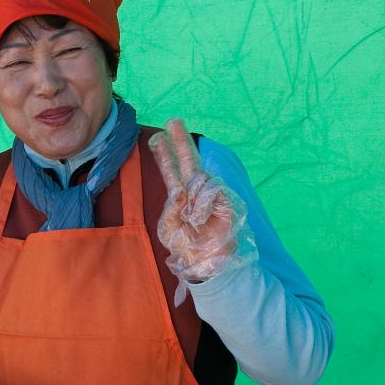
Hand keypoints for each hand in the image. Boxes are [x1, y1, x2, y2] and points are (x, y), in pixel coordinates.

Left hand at [149, 119, 254, 304]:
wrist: (206, 263)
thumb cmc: (185, 247)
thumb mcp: (168, 230)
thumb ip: (171, 210)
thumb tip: (180, 191)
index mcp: (179, 197)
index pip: (171, 171)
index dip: (165, 155)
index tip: (158, 138)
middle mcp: (194, 192)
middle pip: (189, 161)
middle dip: (181, 142)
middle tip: (174, 121)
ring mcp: (211, 196)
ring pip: (201, 179)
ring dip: (194, 198)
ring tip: (194, 219)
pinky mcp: (227, 202)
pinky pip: (213, 194)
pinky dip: (204, 205)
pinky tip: (201, 218)